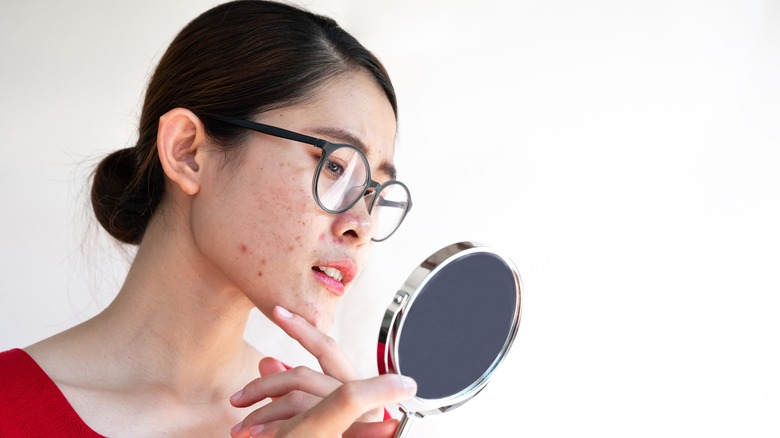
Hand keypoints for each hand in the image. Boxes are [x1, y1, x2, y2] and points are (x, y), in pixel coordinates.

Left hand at [230, 305, 415, 436]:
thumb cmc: (336, 437)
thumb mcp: (319, 414)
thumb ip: (296, 390)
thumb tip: (265, 362)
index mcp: (361, 391)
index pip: (328, 349)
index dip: (302, 328)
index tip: (278, 311)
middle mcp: (365, 404)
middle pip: (304, 376)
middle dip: (264, 386)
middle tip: (238, 399)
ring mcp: (357, 423)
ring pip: (298, 402)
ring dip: (263, 414)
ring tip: (241, 430)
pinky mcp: (343, 436)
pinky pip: (299, 427)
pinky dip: (274, 430)